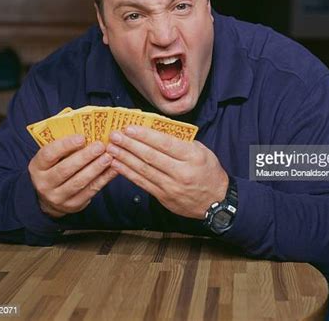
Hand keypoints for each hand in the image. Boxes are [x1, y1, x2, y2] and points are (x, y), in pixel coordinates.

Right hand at [28, 135, 117, 217]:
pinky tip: (114, 169)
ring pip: (79, 182)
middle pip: (65, 169)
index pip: (48, 154)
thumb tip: (89, 130)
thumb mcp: (53, 157)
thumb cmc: (56, 167)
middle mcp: (44, 183)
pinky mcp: (73, 205)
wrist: (51, 197)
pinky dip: (104, 179)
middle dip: (85, 157)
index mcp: (37, 166)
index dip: (65, 145)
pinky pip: (90, 191)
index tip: (82, 137)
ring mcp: (57, 197)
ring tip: (109, 157)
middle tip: (100, 146)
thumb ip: (66, 146)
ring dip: (96, 168)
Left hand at [107, 126, 228, 218]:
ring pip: (143, 170)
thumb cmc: (209, 172)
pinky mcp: (164, 197)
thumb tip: (157, 131)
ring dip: (124, 158)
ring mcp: (171, 186)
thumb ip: (181, 142)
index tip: (129, 128)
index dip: (145, 136)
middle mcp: (181, 172)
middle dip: (129, 144)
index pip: (165, 143)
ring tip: (111, 148)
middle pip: (150, 156)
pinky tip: (117, 164)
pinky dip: (128, 173)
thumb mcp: (202, 151)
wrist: (217, 201)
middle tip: (114, 135)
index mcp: (192, 157)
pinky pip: (142, 183)